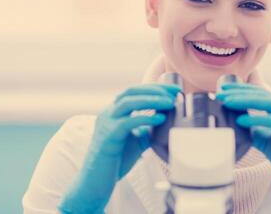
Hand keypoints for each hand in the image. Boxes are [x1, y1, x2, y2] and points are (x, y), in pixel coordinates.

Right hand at [58, 83, 180, 213]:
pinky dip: (146, 118)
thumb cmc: (116, 161)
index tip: (174, 89)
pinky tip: (160, 119)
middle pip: (131, 91)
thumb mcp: (137, 140)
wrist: (96, 183)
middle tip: (174, 92)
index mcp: (114, 112)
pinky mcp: (108, 136)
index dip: (155, 87)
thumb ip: (148, 128)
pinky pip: (128, 122)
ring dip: (152, 99)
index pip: (135, 91)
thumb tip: (166, 119)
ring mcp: (106, 123)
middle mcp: (108, 113)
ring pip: (128, 101)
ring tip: (169, 102)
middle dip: (155, 89)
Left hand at [217, 83, 270, 213]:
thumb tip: (235, 122)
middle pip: (262, 94)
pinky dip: (256, 118)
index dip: (241, 90)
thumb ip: (254, 130)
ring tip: (227, 102)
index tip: (223, 91)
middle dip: (240, 91)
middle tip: (221, 93)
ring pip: (268, 102)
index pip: (260, 93)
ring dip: (245, 100)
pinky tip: (241, 120)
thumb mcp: (267, 141)